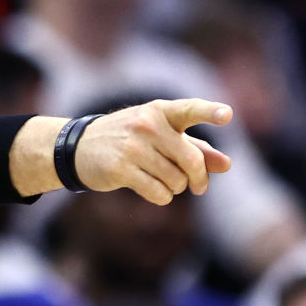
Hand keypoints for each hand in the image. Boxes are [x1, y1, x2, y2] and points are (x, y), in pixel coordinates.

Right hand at [74, 98, 232, 204]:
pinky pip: (159, 193)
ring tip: (161, 180)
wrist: (79, 147)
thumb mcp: (161, 136)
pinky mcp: (120, 168)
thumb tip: (227, 165)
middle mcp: (147, 125)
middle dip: (199, 179)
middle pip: (192, 161)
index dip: (210, 112)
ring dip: (176, 188)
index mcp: (160, 111)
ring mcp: (132, 146)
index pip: (189, 110)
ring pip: (177, 181)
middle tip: (198, 187)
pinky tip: (149, 188)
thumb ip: (196, 149)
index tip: (227, 115)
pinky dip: (161, 196)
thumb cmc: (129, 140)